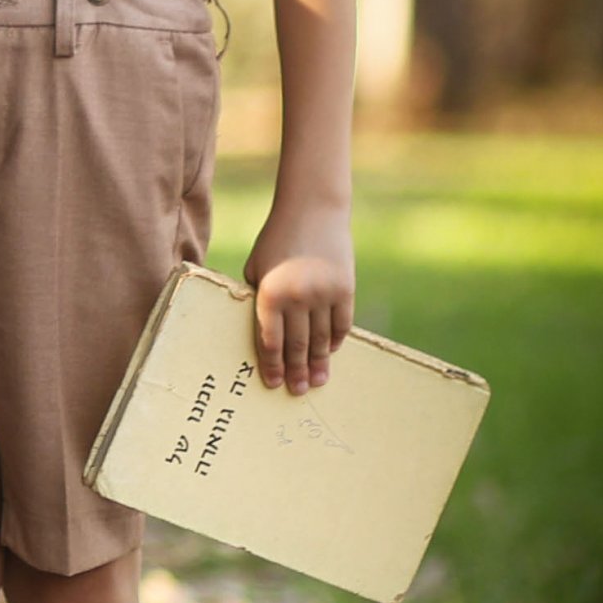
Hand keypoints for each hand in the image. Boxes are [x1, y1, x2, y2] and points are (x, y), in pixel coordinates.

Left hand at [242, 204, 355, 390]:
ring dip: (318, 362)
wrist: (312, 211)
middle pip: (297, 345)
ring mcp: (324, 294)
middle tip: (297, 391)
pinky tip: (329, 353)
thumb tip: (265, 333)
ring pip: (321, 339)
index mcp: (269, 293)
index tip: (272, 384)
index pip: (270, 340)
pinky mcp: (345, 289)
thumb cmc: (275, 240)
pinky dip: (335, 340)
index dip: (271, 365)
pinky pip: (341, 324)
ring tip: (317, 381)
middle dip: (296, 371)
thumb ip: (260, 299)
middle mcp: (298, 297)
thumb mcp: (257, 267)